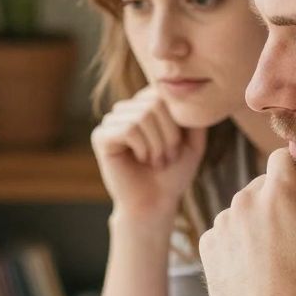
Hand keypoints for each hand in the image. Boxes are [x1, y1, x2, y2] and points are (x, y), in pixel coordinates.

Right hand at [91, 86, 206, 235]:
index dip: (176, 122)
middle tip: (166, 158)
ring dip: (156, 144)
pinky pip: (128, 129)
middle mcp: (126, 109)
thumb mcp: (193, 142)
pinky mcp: (101, 137)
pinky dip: (142, 147)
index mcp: (144, 105)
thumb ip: (194, 117)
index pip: (164, 93)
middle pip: (154, 102)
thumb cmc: (172, 175)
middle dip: (168, 135)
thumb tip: (191, 92)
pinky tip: (141, 160)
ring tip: (155, 161)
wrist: (155, 203)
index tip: (176, 148)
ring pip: (142, 116)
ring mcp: (111, 122)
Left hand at [198, 149, 295, 295]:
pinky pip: (225, 232)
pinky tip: (258, 268)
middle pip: (264, 185)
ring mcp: (222, 225)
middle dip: (282, 201)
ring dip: (259, 221)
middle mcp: (245, 202)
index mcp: (280, 193)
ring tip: (280, 256)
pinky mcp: (208, 248)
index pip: (285, 157)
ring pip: (244, 209)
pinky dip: (239, 242)